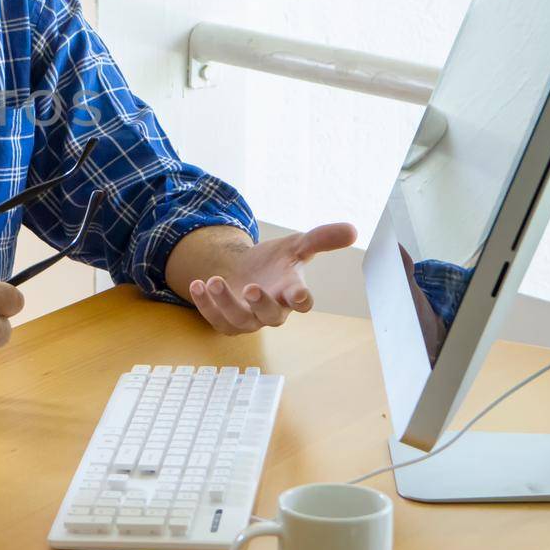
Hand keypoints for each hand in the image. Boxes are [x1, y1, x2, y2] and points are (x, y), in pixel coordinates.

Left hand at [186, 223, 356, 334]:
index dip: (301, 301)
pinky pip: (214, 319)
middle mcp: (272, 310)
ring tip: (212, 280)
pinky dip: (204, 304)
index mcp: (292, 293)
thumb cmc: (276, 261)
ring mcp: (248, 318)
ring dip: (225, 302)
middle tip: (252, 288)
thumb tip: (353, 229)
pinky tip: (197, 284)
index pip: (303, 303)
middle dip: (261, 304)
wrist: (244, 269)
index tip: (297, 294)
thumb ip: (322, 238)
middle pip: (270, 316)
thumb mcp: (297, 244)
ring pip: (238, 320)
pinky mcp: (225, 320)